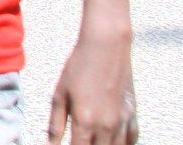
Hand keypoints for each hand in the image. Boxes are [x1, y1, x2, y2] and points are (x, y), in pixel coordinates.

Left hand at [48, 29, 136, 143]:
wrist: (106, 47)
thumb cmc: (78, 67)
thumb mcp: (59, 94)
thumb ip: (55, 124)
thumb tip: (49, 144)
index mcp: (85, 121)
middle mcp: (106, 126)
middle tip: (78, 141)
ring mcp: (123, 122)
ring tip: (92, 141)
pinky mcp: (133, 114)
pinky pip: (132, 140)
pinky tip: (113, 142)